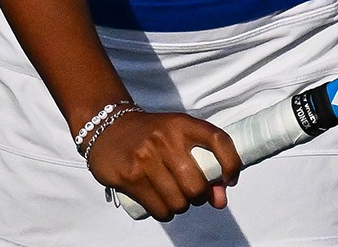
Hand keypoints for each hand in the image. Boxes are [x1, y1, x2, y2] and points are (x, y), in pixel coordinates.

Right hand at [83, 110, 242, 220]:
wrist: (106, 126)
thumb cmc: (150, 135)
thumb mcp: (177, 137)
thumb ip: (203, 165)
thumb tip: (220, 200)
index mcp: (182, 124)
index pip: (218, 140)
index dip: (231, 163)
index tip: (230, 179)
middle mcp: (165, 139)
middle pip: (197, 186)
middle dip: (198, 197)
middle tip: (190, 191)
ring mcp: (145, 158)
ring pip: (178, 202)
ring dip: (180, 206)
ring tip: (172, 195)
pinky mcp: (129, 177)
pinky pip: (159, 210)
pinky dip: (164, 212)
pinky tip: (159, 202)